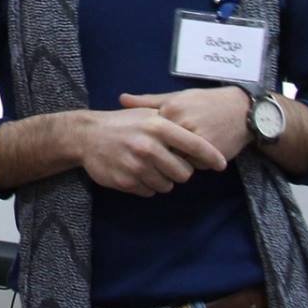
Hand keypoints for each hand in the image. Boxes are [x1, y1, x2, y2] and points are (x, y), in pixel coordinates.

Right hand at [75, 107, 227, 196]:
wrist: (86, 135)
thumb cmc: (122, 123)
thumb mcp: (147, 115)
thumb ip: (173, 125)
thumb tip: (204, 139)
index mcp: (158, 127)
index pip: (196, 146)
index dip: (212, 157)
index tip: (221, 164)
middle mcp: (149, 146)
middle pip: (184, 173)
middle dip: (180, 170)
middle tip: (169, 163)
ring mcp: (137, 166)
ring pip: (167, 185)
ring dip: (163, 179)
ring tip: (149, 166)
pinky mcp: (126, 181)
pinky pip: (149, 192)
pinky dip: (146, 185)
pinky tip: (136, 172)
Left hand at [120, 86, 251, 162]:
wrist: (242, 110)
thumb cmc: (205, 102)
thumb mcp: (177, 97)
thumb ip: (148, 101)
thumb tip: (121, 99)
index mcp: (171, 109)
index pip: (149, 133)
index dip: (150, 138)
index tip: (149, 140)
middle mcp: (182, 123)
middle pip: (162, 148)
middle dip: (164, 152)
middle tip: (170, 149)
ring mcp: (197, 138)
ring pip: (178, 159)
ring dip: (181, 158)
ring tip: (187, 149)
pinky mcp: (211, 152)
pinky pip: (195, 165)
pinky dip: (197, 162)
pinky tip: (203, 153)